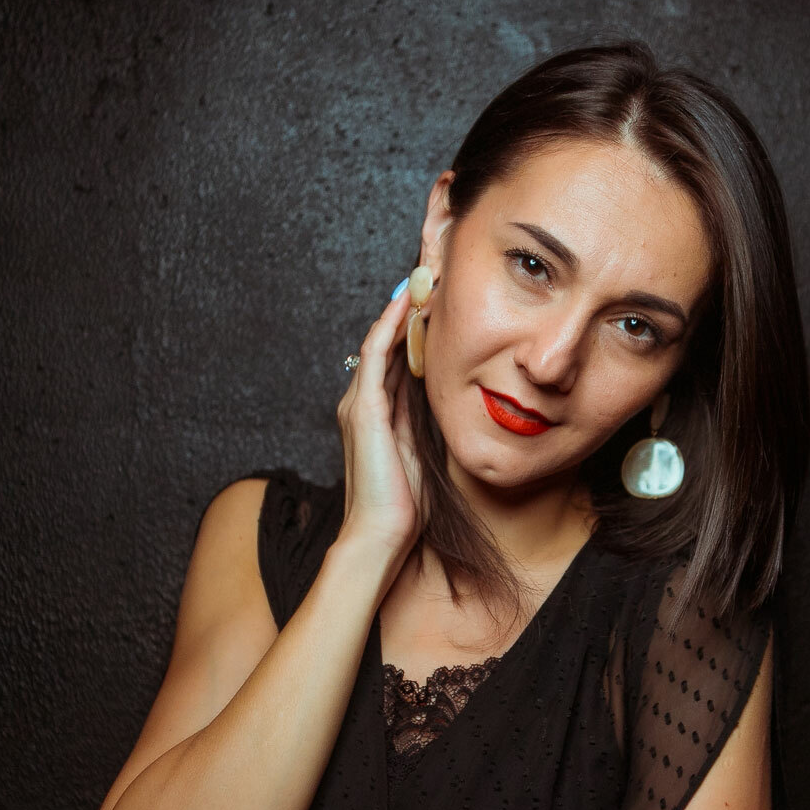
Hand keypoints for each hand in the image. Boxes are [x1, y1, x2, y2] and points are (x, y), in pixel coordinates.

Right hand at [337, 278, 425, 562]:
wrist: (382, 535)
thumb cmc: (405, 505)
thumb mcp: (424, 452)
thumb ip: (427, 422)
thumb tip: (450, 399)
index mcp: (379, 412)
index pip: (398, 358)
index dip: (418, 330)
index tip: (442, 302)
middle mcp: (364, 401)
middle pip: (388, 343)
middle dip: (410, 310)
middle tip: (433, 274)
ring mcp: (360, 402)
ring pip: (381, 340)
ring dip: (402, 309)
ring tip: (424, 277)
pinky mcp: (364, 407)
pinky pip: (376, 353)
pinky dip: (392, 326)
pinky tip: (410, 304)